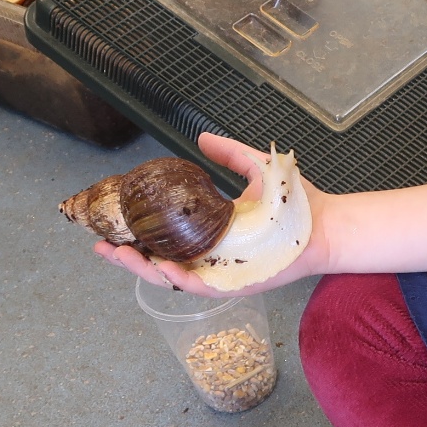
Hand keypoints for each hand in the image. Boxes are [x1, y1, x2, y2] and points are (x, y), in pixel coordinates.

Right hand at [93, 133, 332, 295]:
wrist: (326, 224)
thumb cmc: (293, 203)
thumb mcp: (254, 170)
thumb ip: (228, 155)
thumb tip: (200, 138)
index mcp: (207, 233)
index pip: (163, 235)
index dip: (134, 230)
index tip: (109, 221)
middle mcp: (208, 255)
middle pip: (157, 260)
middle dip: (126, 255)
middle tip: (100, 244)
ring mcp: (220, 272)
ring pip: (171, 277)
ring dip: (143, 268)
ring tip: (117, 254)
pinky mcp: (236, 285)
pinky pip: (201, 288)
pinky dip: (179, 280)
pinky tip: (161, 269)